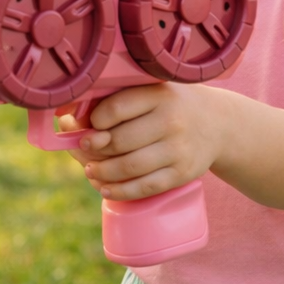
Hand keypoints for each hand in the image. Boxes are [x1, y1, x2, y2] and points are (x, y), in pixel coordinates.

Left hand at [65, 84, 221, 201]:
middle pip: (118, 141)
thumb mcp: (147, 92)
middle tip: (83, 150)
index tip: (88, 124)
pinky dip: (119, 191)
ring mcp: (178, 149)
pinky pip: (144, 187)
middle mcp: (170, 121)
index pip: (114, 109)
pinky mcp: (182, 173)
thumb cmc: (167, 105)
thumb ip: (111, 101)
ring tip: (90, 170)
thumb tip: (66, 120)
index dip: (93, 120)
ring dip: (102, 172)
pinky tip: (104, 187)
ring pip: (129, 167)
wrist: (216, 124)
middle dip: (94, 149)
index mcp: (157, 95)